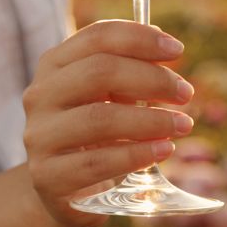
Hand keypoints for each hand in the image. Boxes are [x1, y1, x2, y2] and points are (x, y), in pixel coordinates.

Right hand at [22, 20, 194, 226]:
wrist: (63, 188)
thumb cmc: (93, 133)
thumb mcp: (105, 96)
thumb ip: (127, 71)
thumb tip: (164, 47)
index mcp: (53, 64)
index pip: (96, 37)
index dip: (139, 38)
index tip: (177, 51)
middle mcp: (40, 94)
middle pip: (98, 72)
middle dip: (151, 79)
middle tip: (186, 93)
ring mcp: (39, 135)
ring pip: (100, 118)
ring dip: (151, 120)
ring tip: (182, 125)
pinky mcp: (47, 175)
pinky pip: (97, 163)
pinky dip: (136, 155)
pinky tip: (163, 150)